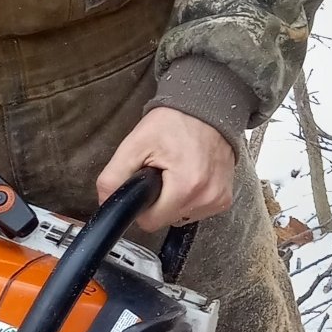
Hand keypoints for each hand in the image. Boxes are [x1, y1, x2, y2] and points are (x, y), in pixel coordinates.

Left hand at [98, 109, 235, 231]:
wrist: (206, 109)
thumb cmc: (174, 123)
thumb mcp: (134, 144)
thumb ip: (113, 177)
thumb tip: (106, 202)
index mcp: (186, 187)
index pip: (150, 222)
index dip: (142, 204)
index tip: (147, 183)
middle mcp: (207, 197)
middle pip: (166, 220)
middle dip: (158, 200)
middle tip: (161, 172)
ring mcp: (218, 199)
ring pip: (181, 217)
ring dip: (174, 200)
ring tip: (177, 171)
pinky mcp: (225, 198)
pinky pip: (197, 210)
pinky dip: (190, 197)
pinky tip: (191, 176)